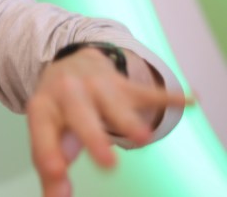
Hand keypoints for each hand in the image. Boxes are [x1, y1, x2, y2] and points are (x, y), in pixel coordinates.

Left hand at [26, 47, 188, 196]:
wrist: (70, 61)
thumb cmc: (59, 108)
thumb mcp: (47, 130)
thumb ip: (50, 164)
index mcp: (44, 106)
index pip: (43, 130)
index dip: (47, 151)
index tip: (54, 172)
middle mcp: (68, 91)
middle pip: (80, 114)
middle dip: (93, 137)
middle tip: (107, 164)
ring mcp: (98, 85)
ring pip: (114, 103)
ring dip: (129, 120)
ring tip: (144, 139)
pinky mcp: (124, 85)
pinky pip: (148, 92)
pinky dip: (168, 98)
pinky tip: (190, 101)